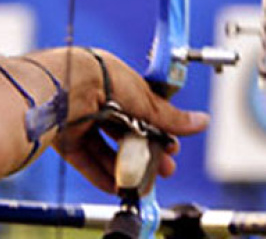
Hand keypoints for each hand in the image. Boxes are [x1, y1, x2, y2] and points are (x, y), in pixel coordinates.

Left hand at [39, 48, 208, 193]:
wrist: (66, 84)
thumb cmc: (103, 78)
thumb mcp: (144, 99)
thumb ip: (169, 117)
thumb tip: (201, 122)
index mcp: (115, 80)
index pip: (140, 109)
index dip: (157, 130)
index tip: (172, 148)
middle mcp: (95, 98)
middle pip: (124, 131)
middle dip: (145, 153)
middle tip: (164, 170)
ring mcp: (78, 117)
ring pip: (104, 147)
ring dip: (124, 167)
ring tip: (142, 184)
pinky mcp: (64, 135)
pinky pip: (84, 158)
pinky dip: (100, 173)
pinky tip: (115, 186)